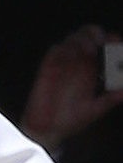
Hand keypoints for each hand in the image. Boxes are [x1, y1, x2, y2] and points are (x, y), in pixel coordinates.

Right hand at [21, 25, 122, 151]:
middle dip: (96, 33)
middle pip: (88, 36)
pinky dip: (65, 48)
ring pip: (72, 38)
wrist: (47, 129)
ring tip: (90, 50)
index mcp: (93, 70)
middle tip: (103, 40)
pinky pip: (56, 50)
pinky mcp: (48, 67)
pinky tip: (71, 55)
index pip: (103, 47)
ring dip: (82, 40)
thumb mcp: (95, 110)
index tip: (117, 42)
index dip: (111, 41)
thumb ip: (109, 99)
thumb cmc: (71, 120)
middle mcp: (79, 63)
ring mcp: (63, 63)